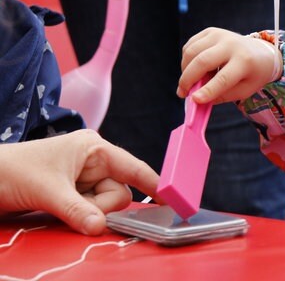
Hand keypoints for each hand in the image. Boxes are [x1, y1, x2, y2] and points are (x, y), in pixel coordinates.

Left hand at [0, 130, 158, 234]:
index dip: (154, 184)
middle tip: (74, 207)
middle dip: (100, 206)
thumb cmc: (12, 172)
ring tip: (59, 206)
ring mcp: (84, 177)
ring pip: (105, 204)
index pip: (133, 168)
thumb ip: (78, 211)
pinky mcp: (74, 192)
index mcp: (94, 148)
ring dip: (87, 212)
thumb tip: (100, 229)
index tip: (174, 199)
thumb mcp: (48, 192)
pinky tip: (63, 210)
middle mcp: (93, 161)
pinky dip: (82, 214)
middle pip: (118, 193)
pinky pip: (91, 209)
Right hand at [178, 27, 279, 103]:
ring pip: (191, 52)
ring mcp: (220, 35)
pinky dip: (187, 60)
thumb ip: (223, 96)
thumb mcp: (244, 90)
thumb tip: (198, 100)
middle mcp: (231, 44)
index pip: (224, 78)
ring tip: (192, 82)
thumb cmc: (252, 75)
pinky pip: (189, 47)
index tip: (194, 100)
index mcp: (245, 61)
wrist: (261, 52)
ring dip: (185, 70)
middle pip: (203, 61)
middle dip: (188, 80)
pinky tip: (194, 69)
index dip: (208, 90)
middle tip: (182, 94)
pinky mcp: (210, 31)